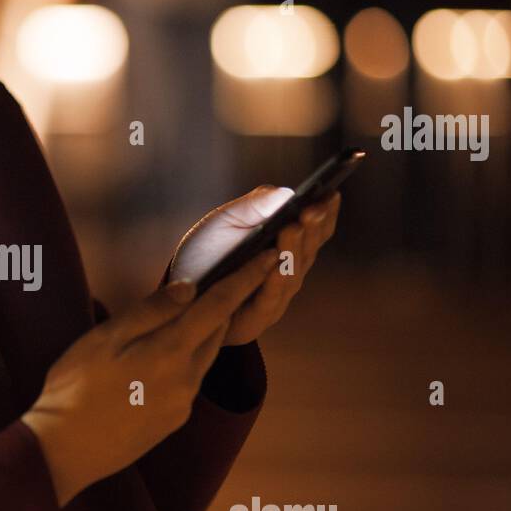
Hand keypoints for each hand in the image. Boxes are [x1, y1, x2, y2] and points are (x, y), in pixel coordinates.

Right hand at [21, 249, 278, 506]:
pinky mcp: (173, 422)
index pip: (220, 305)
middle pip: (217, 331)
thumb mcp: (105, 338)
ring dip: (206, 332)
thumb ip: (151, 311)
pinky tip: (164, 357)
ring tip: (197, 312)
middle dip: (228, 304)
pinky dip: (187, 360)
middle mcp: (187, 379)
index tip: (270, 258)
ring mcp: (183, 404)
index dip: (246, 278)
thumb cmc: (75, 388)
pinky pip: (190, 382)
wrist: (65, 451)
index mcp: (171, 351)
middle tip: (234, 276)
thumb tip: (190, 287)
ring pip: (204, 357)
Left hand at [166, 185, 340, 345]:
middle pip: (309, 247)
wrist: (180, 296)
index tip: (330, 192)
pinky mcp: (259, 318)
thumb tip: (285, 192)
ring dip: (294, 250)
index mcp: (287, 243)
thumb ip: (253, 206)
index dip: (325, 211)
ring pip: (293, 272)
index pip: (315, 226)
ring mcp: (277, 295)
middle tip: (312, 208)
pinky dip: (274, 282)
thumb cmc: (206, 254)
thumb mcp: (224, 221)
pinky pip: (270, 299)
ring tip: (293, 228)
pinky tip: (276, 266)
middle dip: (312, 227)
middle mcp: (289, 269)